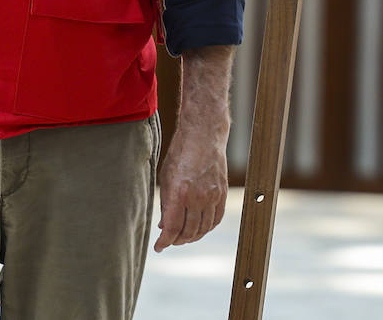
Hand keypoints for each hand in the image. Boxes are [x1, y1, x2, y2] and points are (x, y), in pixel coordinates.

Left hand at [153, 115, 228, 251]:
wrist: (204, 135)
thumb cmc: (181, 153)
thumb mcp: (166, 178)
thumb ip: (165, 203)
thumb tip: (165, 225)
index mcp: (179, 193)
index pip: (172, 228)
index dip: (164, 242)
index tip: (159, 247)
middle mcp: (197, 197)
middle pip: (189, 231)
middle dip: (177, 240)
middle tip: (170, 241)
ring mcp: (213, 195)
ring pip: (204, 228)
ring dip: (193, 236)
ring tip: (184, 236)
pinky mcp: (223, 192)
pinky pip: (217, 218)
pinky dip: (208, 227)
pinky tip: (200, 227)